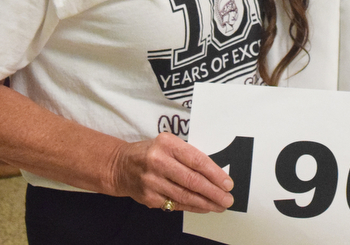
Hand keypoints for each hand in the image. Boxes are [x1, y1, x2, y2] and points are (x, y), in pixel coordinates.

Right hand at [109, 131, 233, 213]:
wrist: (121, 165)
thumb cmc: (152, 153)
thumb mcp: (168, 145)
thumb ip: (188, 156)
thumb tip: (215, 175)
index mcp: (166, 143)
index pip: (196, 160)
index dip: (215, 174)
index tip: (227, 183)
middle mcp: (157, 161)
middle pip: (192, 180)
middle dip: (214, 192)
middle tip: (228, 199)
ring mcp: (152, 181)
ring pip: (185, 195)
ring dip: (206, 203)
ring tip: (219, 205)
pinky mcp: (148, 197)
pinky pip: (176, 204)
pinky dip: (193, 207)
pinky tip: (204, 207)